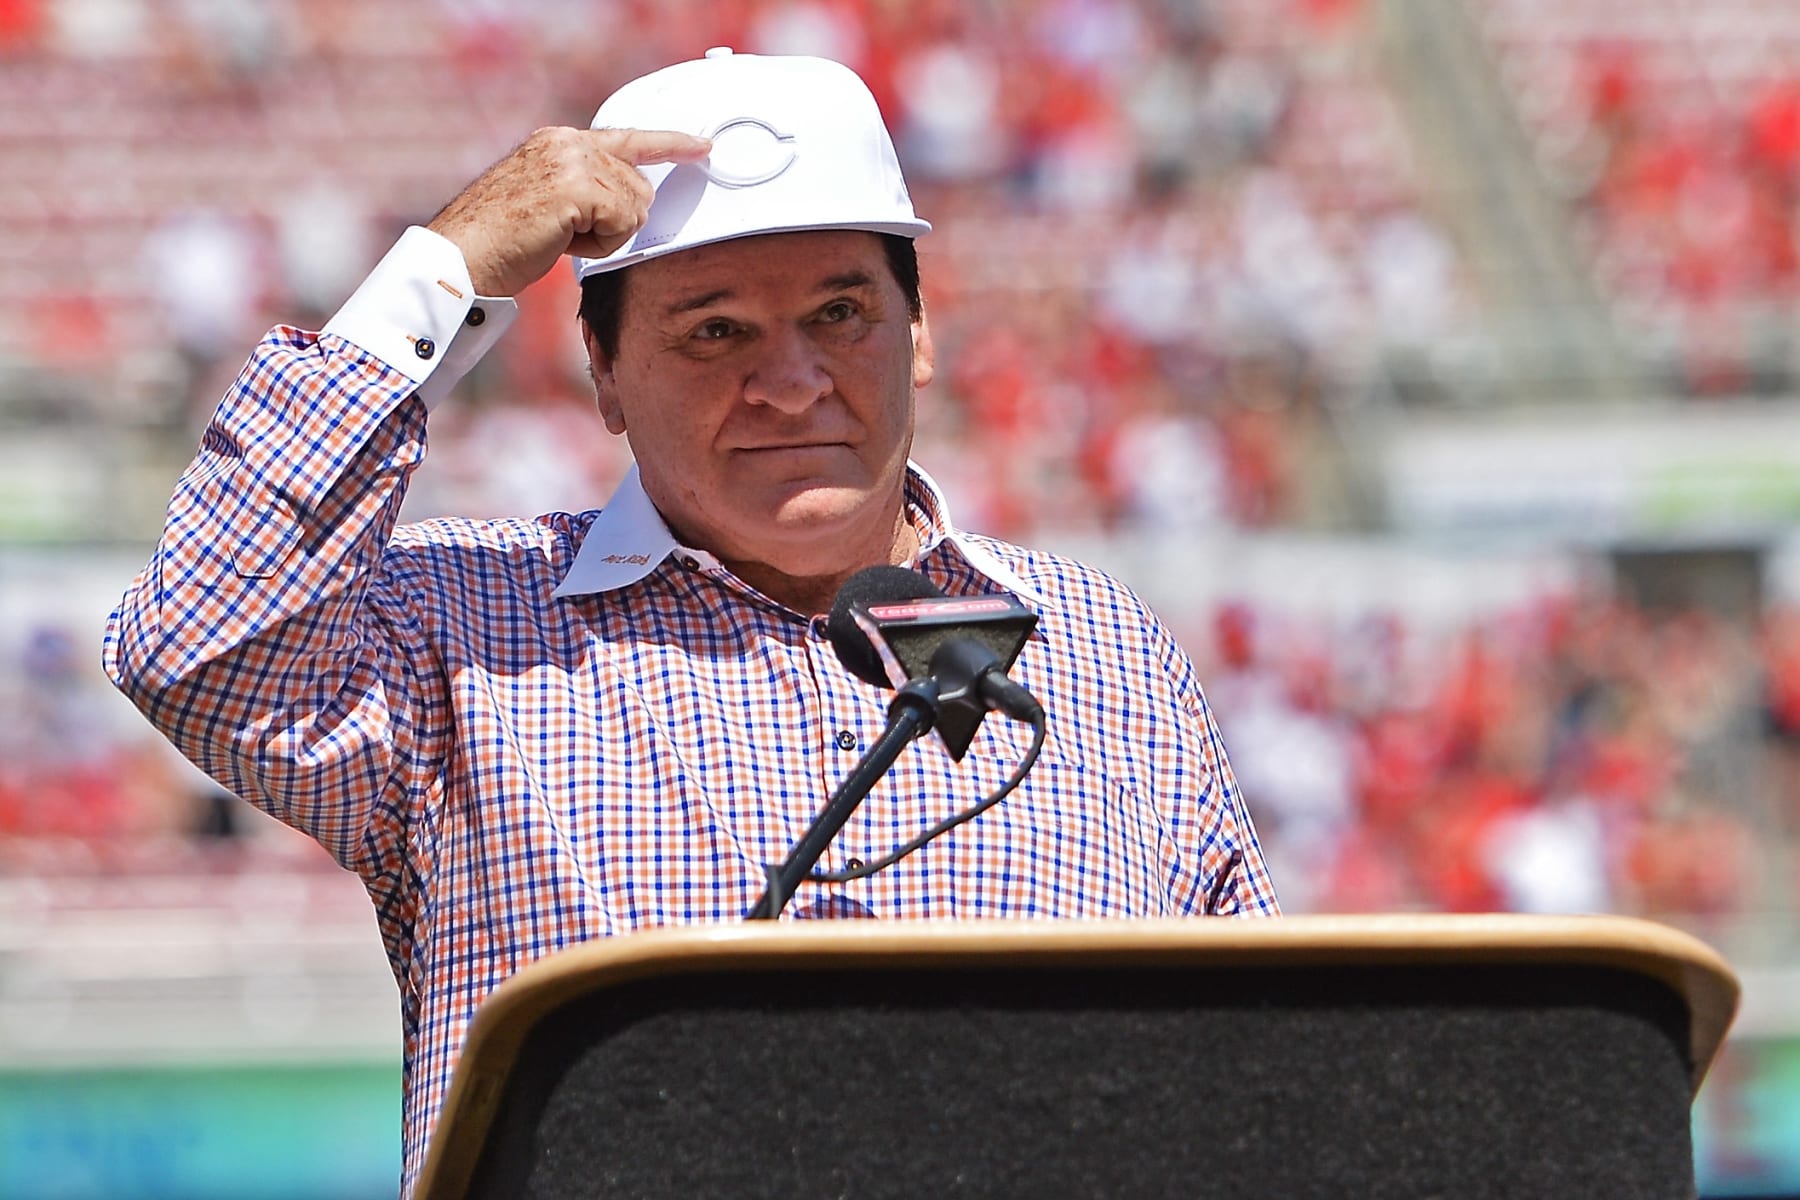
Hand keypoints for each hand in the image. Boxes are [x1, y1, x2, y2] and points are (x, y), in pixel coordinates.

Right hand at [427, 127, 711, 296]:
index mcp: (560, 141)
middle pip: (640, 186)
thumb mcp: (549, 203)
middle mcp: (568, 142)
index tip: (702, 146)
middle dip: (616, 222)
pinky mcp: (577, 187)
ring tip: (560, 236)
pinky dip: (601, 244)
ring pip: (635, 207)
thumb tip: (629, 204)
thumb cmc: (500, 241)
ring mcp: (573, 161)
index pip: (629, 138)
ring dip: (606, 235)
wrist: (463, 256)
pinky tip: (563, 241)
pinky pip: (623, 222)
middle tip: (568, 234)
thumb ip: (586, 191)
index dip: (671, 144)